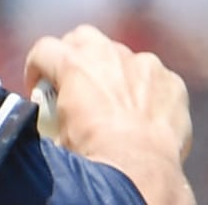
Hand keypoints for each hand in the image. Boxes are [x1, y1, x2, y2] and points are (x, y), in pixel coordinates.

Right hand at [25, 25, 194, 204]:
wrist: (140, 169)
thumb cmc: (94, 152)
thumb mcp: (56, 131)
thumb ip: (53, 110)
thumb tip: (51, 116)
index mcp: (72, 64)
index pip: (43, 50)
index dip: (36, 69)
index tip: (38, 90)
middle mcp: (107, 55)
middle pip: (82, 37)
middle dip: (75, 54)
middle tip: (75, 82)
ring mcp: (144, 64)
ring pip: (122, 56)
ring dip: (114, 72)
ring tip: (115, 102)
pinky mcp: (171, 80)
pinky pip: (154, 77)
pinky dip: (147, 90)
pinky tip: (145, 114)